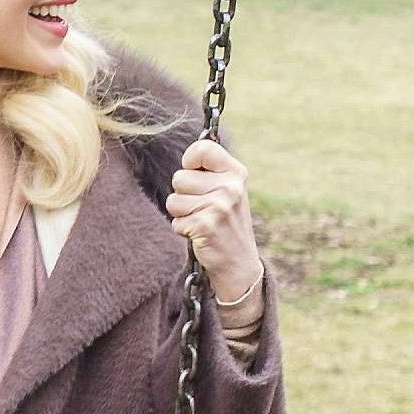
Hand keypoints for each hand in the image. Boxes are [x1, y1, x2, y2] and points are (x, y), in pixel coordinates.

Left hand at [167, 137, 263, 309]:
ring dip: (182, 214)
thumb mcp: (229, 191)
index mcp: (236, 173)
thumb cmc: (227, 223)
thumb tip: (191, 151)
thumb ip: (211, 171)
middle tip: (203, 209)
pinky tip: (201, 235)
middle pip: (180, 177)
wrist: (239, 264)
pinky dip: (183, 230)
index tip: (195, 174)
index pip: (202, 148)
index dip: (190, 161)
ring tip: (202, 222)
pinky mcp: (206, 225)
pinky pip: (176, 221)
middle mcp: (231, 187)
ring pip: (173, 200)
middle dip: (184, 195)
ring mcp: (219, 206)